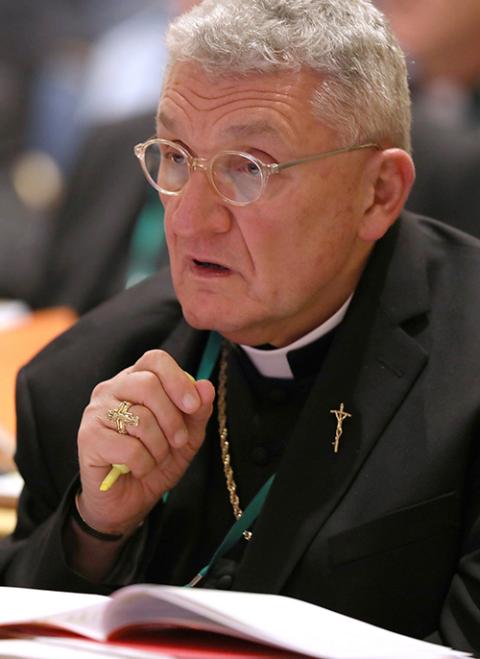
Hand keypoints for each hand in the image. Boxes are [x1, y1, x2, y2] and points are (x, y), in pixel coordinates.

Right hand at [76, 349, 214, 535]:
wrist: (128, 501)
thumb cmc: (156, 461)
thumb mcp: (186, 437)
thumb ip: (197, 411)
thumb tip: (205, 386)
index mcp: (136, 380)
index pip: (155, 359)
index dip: (177, 379)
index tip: (193, 406)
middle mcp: (112, 389)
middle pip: (147, 383)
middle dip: (172, 417)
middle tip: (179, 441)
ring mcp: (96, 411)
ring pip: (140, 418)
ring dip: (159, 446)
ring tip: (156, 458)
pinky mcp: (88, 437)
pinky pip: (128, 447)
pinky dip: (144, 463)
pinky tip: (139, 469)